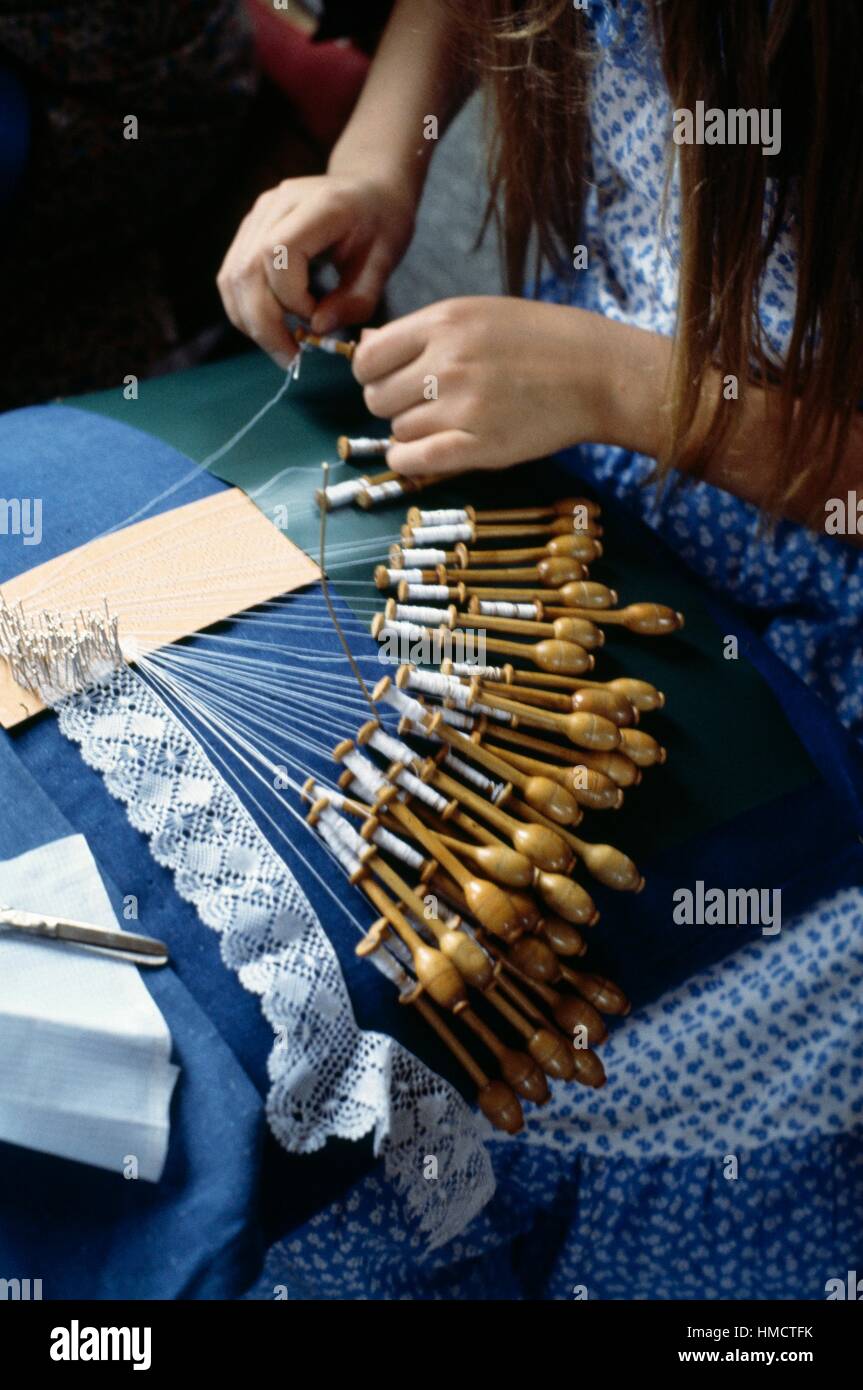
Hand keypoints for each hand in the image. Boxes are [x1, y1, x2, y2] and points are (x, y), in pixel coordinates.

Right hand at [217, 174, 416, 364]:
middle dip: (263, 323)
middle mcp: (278, 204)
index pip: (277, 253)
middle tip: (290, 358)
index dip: (290, 297)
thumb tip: (318, 328)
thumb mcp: (384, 262)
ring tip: (282, 346)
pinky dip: (246, 308)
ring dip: (250, 321)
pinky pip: (233, 275)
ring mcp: (258, 214)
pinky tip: (271, 327)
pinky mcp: (250, 229)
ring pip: (232, 276)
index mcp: (317, 206)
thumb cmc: (382, 223)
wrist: (369, 187)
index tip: (318, 320)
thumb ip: (356, 299)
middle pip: (246, 269)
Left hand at [352, 296, 615, 476]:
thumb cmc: (541, 341)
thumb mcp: (479, 315)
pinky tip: (420, 454)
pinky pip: (415, 460)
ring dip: (411, 432)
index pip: (368, 357)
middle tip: (420, 405)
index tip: (390, 380)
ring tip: (443, 422)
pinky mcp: (480, 446)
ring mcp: (463, 406)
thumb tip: (364, 345)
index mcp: (444, 322)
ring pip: (398, 430)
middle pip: (377, 397)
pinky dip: (408, 460)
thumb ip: (423, 332)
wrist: (599, 373)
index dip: (373, 374)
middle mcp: (448, 362)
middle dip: (391, 404)